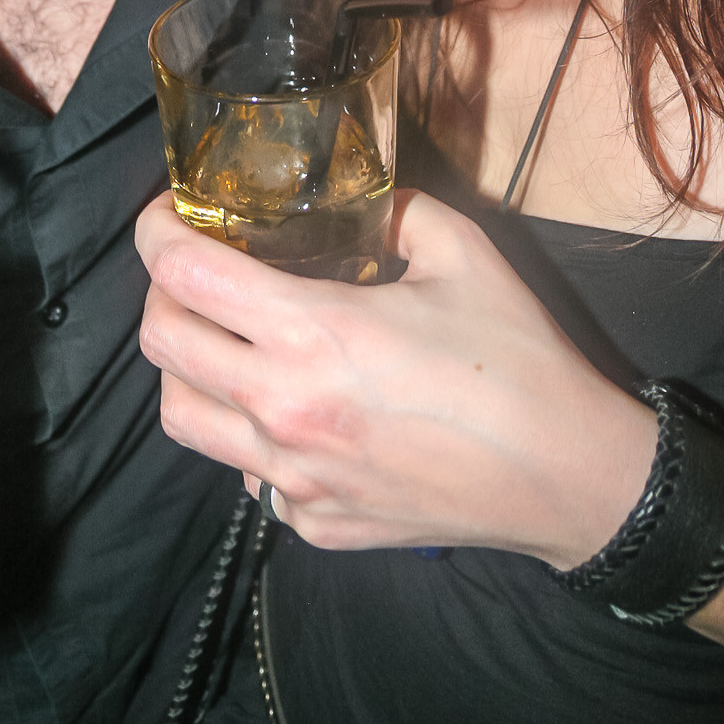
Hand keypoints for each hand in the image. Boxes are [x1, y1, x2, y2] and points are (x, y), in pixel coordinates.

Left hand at [136, 189, 655, 563]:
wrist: (566, 475)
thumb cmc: (516, 359)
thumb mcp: (460, 250)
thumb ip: (395, 210)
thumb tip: (365, 200)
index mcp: (313, 331)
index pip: (184, 275)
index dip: (156, 232)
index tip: (169, 215)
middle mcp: (284, 408)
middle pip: (162, 344)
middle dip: (163, 294)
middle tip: (196, 271)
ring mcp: (294, 477)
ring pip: (183, 418)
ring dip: (189, 369)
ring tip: (226, 341)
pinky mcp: (315, 523)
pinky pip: (247, 474)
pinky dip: (250, 437)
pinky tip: (293, 412)